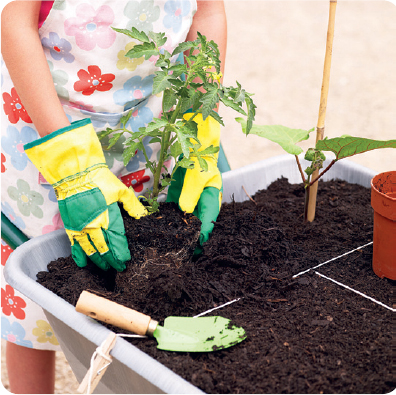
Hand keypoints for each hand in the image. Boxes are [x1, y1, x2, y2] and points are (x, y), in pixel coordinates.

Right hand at [24, 119, 146, 270]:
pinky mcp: (71, 225)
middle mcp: (95, 226)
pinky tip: (82, 263)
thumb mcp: (121, 190)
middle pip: (105, 249)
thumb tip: (142, 216)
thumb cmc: (99, 180)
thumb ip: (132, 205)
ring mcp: (81, 227)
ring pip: (91, 249)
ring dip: (98, 260)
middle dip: (112, 260)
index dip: (121, 253)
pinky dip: (78, 255)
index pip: (117, 241)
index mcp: (109, 217)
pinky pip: (75, 245)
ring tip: (104, 268)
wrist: (75, 173)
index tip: (125, 261)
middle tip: (118, 268)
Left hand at [167, 113, 221, 251]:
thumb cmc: (201, 157)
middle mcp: (201, 203)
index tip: (192, 249)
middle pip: (196, 225)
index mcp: (211, 200)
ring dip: (177, 230)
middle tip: (177, 252)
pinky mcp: (179, 194)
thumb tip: (184, 212)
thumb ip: (190, 194)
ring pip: (184, 220)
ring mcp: (190, 199)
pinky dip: (168, 218)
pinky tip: (159, 226)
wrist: (195, 141)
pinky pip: (174, 209)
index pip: (207, 224)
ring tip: (168, 245)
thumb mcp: (196, 175)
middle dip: (188, 238)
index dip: (200, 238)